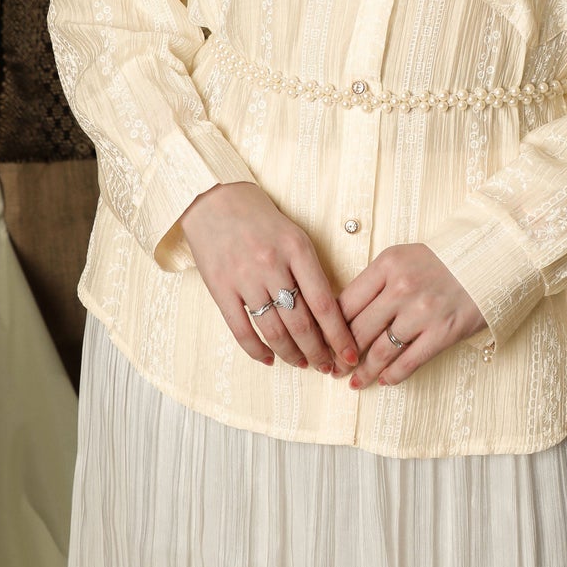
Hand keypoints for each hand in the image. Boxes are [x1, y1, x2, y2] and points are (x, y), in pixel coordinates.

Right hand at [179, 182, 359, 376]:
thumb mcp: (295, 237)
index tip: (350, 354)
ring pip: (274, 331)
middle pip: (300, 323)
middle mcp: (271, 264)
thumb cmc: (262, 220)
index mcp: (297, 249)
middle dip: (318, 352)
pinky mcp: (220, 288)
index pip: (324, 303)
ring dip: (292, 354)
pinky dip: (257, 351)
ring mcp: (244, 278)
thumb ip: (310, 271)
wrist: (216, 200)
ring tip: (303, 363)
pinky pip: (241, 330)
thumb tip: (328, 315)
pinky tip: (270, 359)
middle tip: (328, 367)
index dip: (338, 335)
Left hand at [336, 243, 487, 389]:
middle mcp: (401, 287)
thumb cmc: (442, 258)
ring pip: (381, 351)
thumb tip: (345, 314)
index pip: (346, 302)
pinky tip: (384, 381)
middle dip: (342, 354)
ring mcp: (423, 311)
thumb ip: (376, 281)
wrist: (490, 258)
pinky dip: (393, 376)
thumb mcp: (403, 257)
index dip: (330, 328)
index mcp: (387, 264)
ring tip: (354, 382)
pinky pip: (409, 362)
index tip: (323, 342)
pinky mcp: (443, 332)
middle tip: (332, 369)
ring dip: (363, 372)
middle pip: (359, 329)